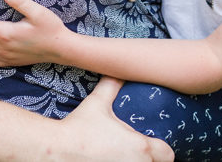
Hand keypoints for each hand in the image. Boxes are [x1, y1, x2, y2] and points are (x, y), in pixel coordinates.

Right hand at [59, 76, 173, 160]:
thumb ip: (112, 85)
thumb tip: (117, 69)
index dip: (161, 151)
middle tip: (138, 153)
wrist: (54, 150)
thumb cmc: (78, 127)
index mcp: (140, 147)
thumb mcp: (98, 102)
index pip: (167, 155)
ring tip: (126, 158)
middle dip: (150, 161)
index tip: (152, 147)